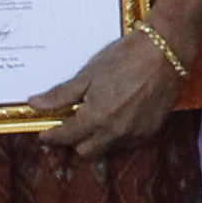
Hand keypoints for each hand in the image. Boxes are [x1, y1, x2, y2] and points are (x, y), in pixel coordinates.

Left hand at [38, 24, 188, 158]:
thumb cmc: (125, 57)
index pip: (65, 137)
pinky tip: (118, 116)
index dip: (51, 136)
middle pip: (85, 152)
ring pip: (107, 149)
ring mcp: (136, 134)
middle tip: (72, 123)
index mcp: (97, 117)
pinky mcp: (151, 131)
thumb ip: (61, 94)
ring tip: (97, 118)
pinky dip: (118, 135)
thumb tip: (35, 104)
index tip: (45, 133)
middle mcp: (116, 132)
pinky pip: (127, 143)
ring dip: (97, 139)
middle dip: (75, 141)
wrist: (166, 51)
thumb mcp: (88, 73)